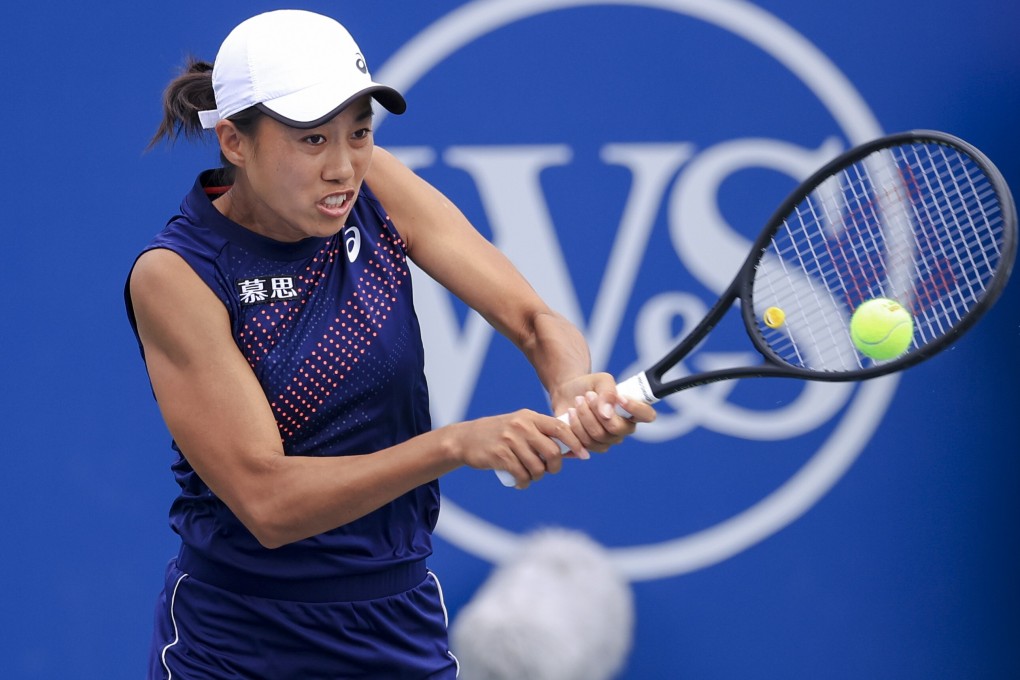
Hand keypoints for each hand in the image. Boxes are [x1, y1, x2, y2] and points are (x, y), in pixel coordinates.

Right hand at [446, 409, 588, 488]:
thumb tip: (571, 449)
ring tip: (530, 476)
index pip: (560, 428)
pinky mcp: (500, 455)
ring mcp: (511, 440)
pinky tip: (520, 483)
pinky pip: (522, 475)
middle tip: (548, 470)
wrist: (467, 439)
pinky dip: (524, 483)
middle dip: (554, 467)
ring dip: (536, 477)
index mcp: (530, 417)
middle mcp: (522, 426)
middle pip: (552, 452)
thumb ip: (541, 432)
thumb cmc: (499, 434)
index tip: (584, 455)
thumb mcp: (520, 425)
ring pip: (537, 467)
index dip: (576, 443)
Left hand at [550, 373, 656, 452]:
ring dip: (584, 416)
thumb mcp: (600, 380)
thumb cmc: (589, 385)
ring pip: (597, 436)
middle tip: (587, 395)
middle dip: (597, 410)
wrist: (567, 393)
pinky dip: (574, 426)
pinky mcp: (591, 446)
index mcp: (632, 411)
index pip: (647, 415)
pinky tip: (571, 413)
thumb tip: (607, 414)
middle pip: (615, 428)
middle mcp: (623, 429)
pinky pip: (584, 443)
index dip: (636, 408)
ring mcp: (608, 440)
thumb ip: (608, 392)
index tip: (620, 397)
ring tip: (577, 401)